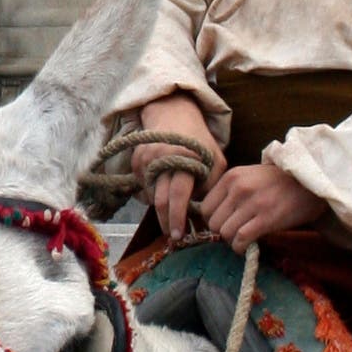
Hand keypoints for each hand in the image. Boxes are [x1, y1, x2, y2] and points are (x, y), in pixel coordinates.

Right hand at [134, 92, 225, 240]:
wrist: (173, 115)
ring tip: (174, 215)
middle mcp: (161, 159)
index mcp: (184, 158)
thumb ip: (212, 183)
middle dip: (167, 221)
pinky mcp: (136, 161)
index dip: (178, 216)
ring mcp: (146, 159)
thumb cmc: (198, 140)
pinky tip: (165, 189)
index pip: (178, 193)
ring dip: (162, 209)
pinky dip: (154, 194)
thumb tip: (203, 211)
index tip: (180, 235)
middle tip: (175, 237)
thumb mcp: (215, 158)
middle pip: (160, 199)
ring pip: (151, 196)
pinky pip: (144, 187)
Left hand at [200, 164, 326, 251]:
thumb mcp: (249, 176)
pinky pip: (241, 239)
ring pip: (225, 233)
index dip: (211, 220)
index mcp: (231, 177)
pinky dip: (240, 247)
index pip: (204, 207)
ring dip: (232, 240)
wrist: (311, 182)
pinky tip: (246, 246)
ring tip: (242, 238)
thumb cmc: (278, 182)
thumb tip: (210, 216)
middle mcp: (239, 188)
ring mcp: (253, 203)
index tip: (222, 223)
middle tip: (234, 233)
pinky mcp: (267, 218)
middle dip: (221, 231)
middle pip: (213, 222)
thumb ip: (229, 191)